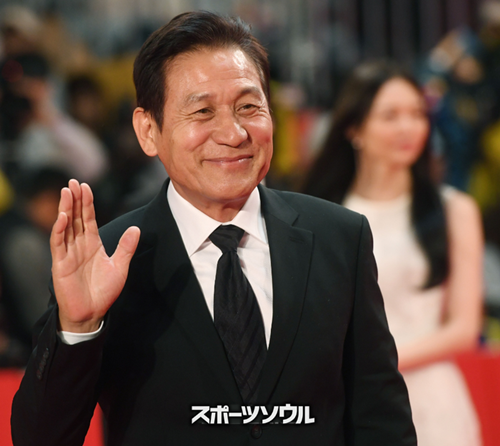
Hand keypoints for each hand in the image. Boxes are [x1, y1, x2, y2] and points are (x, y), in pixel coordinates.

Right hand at [50, 180, 139, 332]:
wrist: (92, 313)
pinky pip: (58, 244)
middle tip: (73, 182)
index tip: (86, 186)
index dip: (87, 202)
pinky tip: (63, 217)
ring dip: (66, 209)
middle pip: (76, 217)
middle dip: (74, 200)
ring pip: (66, 226)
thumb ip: (126, 247)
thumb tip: (136, 228)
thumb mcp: (120, 266)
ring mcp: (68, 253)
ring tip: (66, 192)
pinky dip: (59, 230)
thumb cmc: (104, 291)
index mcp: (93, 243)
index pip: (88, 218)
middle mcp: (79, 245)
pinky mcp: (60, 264)